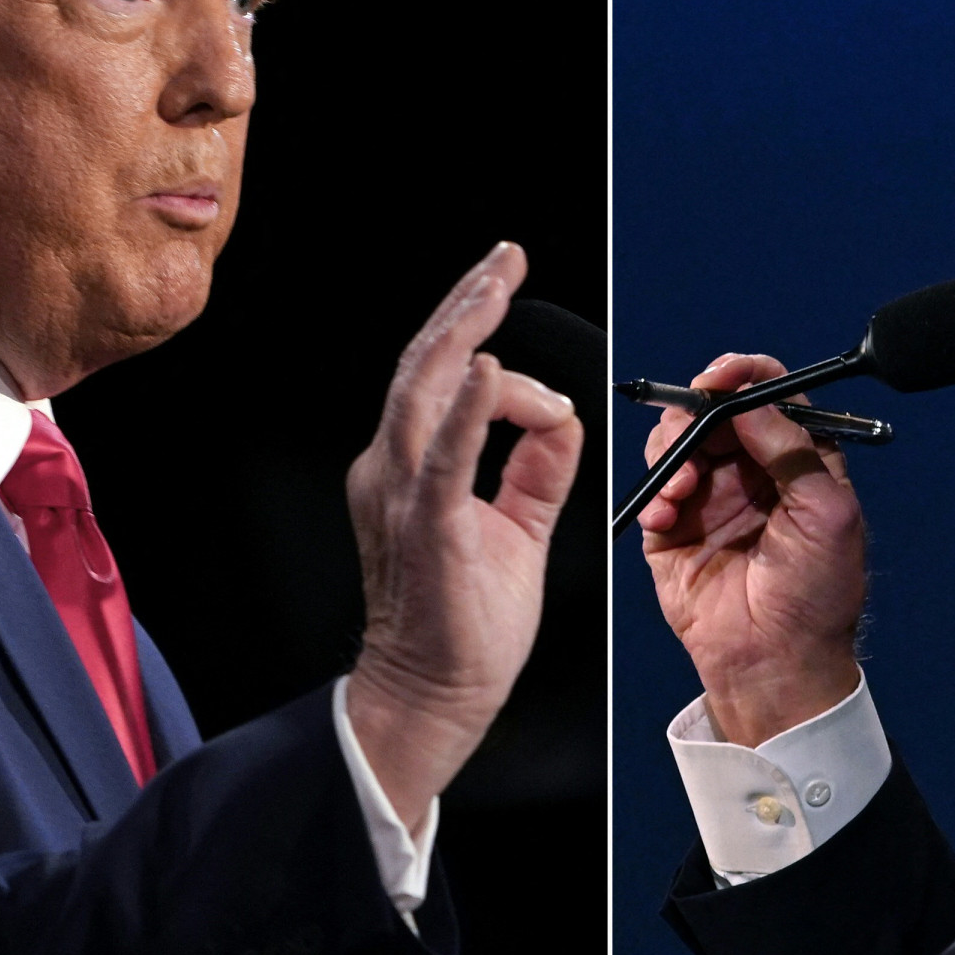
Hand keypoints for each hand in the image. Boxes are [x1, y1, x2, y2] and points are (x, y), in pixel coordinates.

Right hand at [345, 242, 584, 831]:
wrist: (433, 696)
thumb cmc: (465, 623)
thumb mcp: (515, 526)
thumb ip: (536, 468)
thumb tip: (562, 414)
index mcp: (410, 467)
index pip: (445, 381)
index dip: (483, 339)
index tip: (514, 306)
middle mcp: (392, 468)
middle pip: (426, 364)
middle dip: (469, 302)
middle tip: (505, 257)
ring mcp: (402, 493)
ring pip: (425, 389)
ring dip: (466, 329)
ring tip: (497, 282)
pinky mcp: (426, 526)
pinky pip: (444, 457)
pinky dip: (466, 410)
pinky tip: (489, 369)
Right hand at [640, 353, 866, 746]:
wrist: (776, 664)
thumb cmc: (817, 597)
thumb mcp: (827, 513)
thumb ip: (793, 449)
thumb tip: (751, 400)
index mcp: (798, 462)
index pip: (770, 396)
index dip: (745, 376)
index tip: (721, 377)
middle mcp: (751, 473)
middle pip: (714, 410)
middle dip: (697, 412)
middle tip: (692, 427)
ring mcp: (709, 498)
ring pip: (678, 440)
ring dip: (673, 450)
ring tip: (683, 486)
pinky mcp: (673, 529)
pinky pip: (653, 488)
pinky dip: (655, 491)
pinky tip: (667, 514)